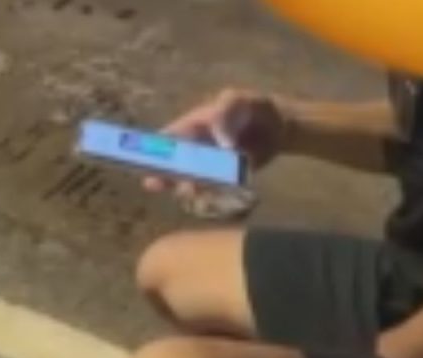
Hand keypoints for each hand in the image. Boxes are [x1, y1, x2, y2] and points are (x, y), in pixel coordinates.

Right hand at [143, 89, 287, 193]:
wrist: (280, 126)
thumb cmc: (252, 107)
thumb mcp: (236, 100)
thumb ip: (224, 115)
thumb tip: (221, 144)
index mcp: (193, 126)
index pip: (168, 139)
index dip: (153, 149)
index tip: (142, 161)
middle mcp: (198, 147)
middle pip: (175, 163)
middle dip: (164, 173)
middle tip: (155, 184)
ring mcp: (212, 164)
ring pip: (193, 179)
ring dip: (189, 185)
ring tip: (190, 188)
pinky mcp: (228, 178)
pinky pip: (215, 188)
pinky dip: (212, 192)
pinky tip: (213, 192)